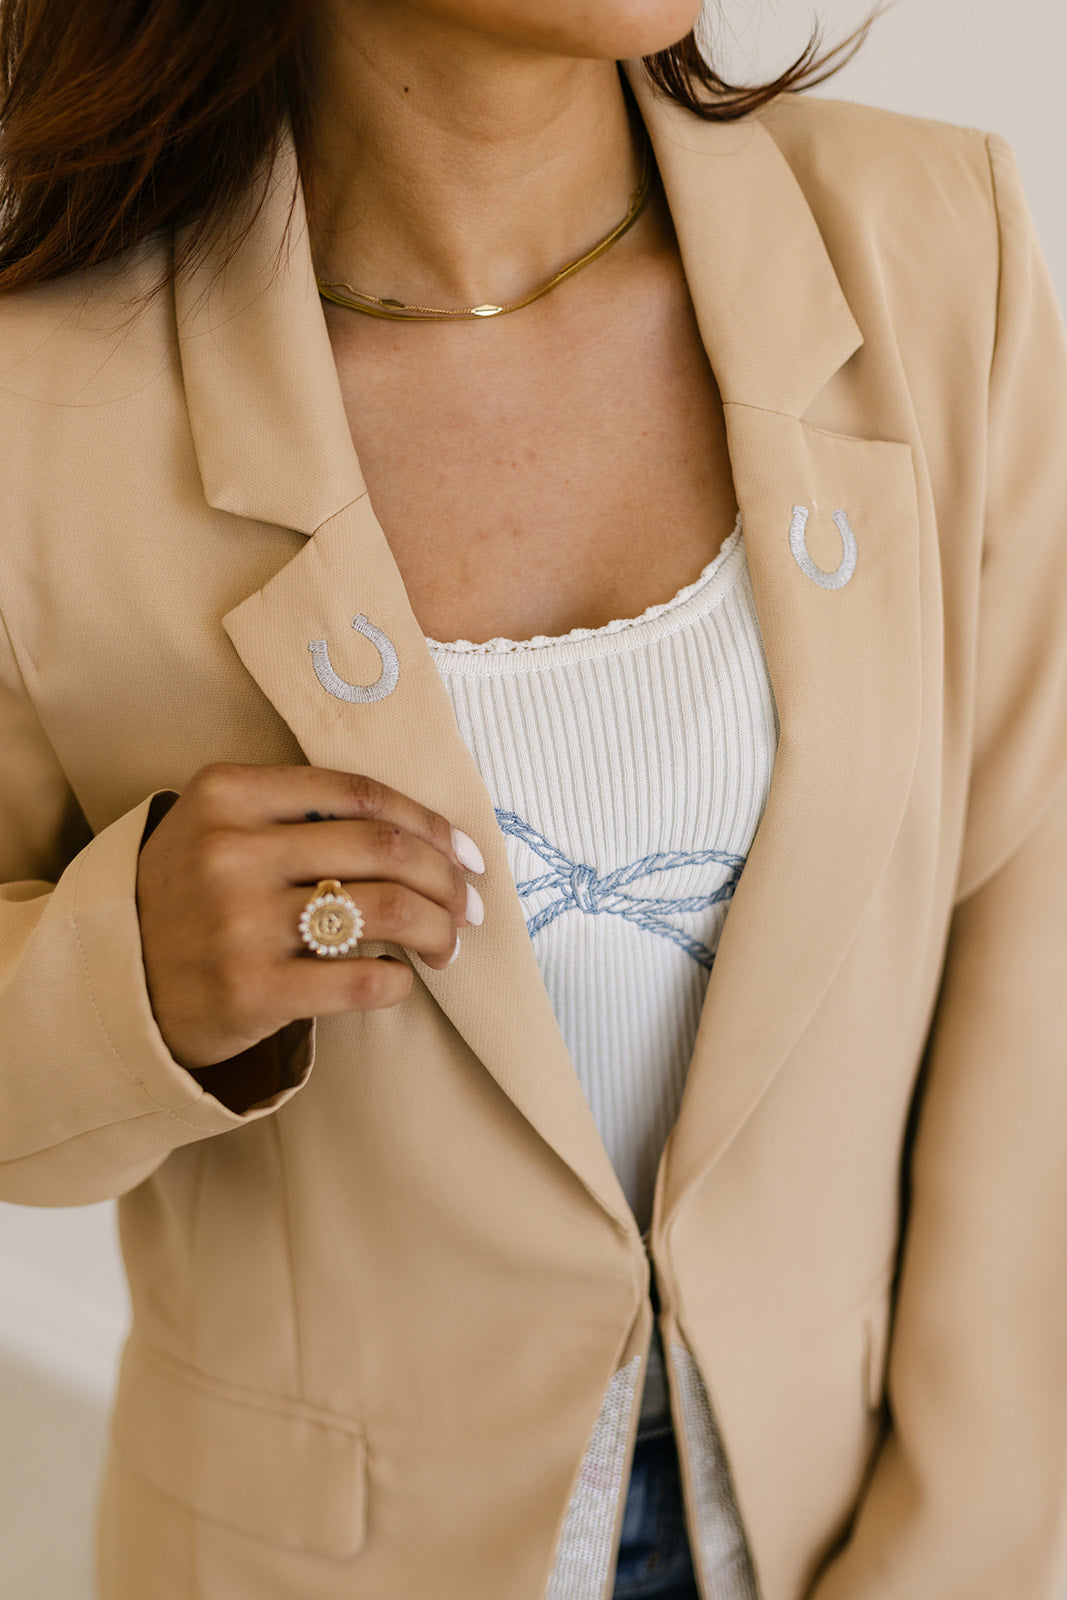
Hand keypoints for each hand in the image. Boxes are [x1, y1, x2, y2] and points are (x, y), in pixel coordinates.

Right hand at [136, 763, 484, 1069]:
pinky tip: (399, 979)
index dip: (429, 822)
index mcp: (226, 794)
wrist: (116, 987)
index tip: (464, 851)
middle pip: (384, 849)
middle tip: (471, 905)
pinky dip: (397, 980)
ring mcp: (239, 924)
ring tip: (449, 946)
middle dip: (447, 879)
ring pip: (385, 910)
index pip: (360, 794)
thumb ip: (298, 813)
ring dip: (438, 929)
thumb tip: (424, 833)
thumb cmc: (189, 899)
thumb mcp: (217, 828)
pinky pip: (361, 979)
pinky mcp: (251, 991)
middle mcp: (231, 852)